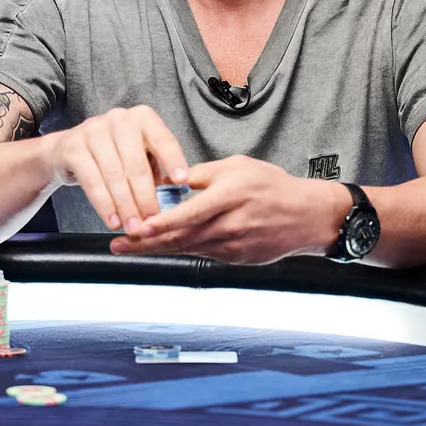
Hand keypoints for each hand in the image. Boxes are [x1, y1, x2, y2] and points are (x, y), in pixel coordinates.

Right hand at [44, 106, 187, 230]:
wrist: (67, 149)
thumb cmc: (114, 155)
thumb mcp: (139, 156)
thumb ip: (156, 172)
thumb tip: (173, 203)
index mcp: (142, 118)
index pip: (163, 140)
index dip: (173, 161)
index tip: (182, 181)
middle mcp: (119, 119)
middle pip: (136, 164)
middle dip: (145, 198)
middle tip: (152, 221)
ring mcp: (94, 130)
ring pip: (114, 174)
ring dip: (125, 206)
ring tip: (133, 227)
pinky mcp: (73, 147)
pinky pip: (92, 181)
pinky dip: (104, 205)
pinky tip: (112, 220)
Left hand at [109, 155, 345, 264]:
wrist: (307, 216)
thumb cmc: (272, 186)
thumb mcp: (237, 167)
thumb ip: (202, 175)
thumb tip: (170, 179)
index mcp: (229, 196)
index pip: (188, 213)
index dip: (160, 223)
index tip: (136, 226)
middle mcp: (230, 224)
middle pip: (181, 237)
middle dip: (146, 242)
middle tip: (118, 244)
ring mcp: (233, 246)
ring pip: (187, 249)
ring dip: (157, 249)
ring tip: (130, 247)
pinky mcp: (236, 258)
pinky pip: (202, 254)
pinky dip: (180, 251)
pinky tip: (161, 248)